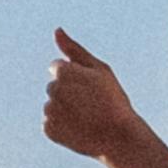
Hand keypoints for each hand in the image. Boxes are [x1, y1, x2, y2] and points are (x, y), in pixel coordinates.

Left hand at [40, 28, 161, 167]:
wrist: (118, 137)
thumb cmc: (113, 99)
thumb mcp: (99, 69)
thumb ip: (74, 49)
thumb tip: (57, 30)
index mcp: (63, 72)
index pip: (58, 67)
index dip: (75, 76)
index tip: (90, 87)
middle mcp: (52, 90)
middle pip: (55, 86)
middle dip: (68, 92)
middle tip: (91, 103)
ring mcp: (50, 111)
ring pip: (53, 105)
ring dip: (64, 109)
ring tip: (87, 117)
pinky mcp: (48, 130)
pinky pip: (51, 124)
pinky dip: (62, 126)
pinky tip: (79, 129)